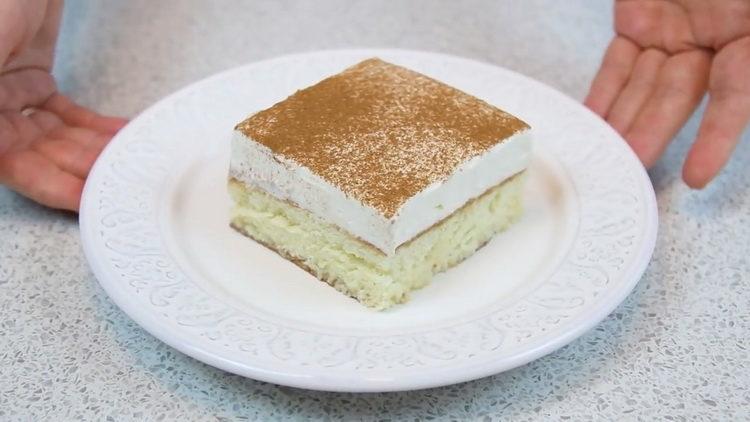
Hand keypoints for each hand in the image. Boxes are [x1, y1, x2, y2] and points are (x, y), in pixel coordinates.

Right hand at [0, 0, 126, 210]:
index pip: (6, 162)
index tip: (84, 197)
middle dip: (79, 169)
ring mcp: (7, 94)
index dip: (46, 184)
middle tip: (119, 177)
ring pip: (55, 138)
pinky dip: (94, 127)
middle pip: (35, 156)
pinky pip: (66, 115)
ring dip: (93, 150)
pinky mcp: (32, 80)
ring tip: (129, 157)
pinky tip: (121, 135)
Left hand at [585, 0, 749, 187]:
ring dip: (622, 121)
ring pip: (644, 86)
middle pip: (680, 97)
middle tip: (627, 167)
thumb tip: (727, 73)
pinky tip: (592, 123)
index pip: (736, 96)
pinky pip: (619, 66)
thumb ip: (740, 63)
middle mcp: (717, 39)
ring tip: (601, 155)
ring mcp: (676, 31)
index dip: (717, 136)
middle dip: (652, 132)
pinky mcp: (640, 22)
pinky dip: (605, 95)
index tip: (699, 174)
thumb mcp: (742, 9)